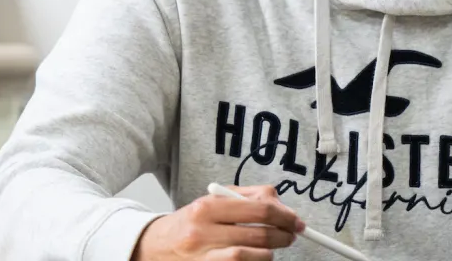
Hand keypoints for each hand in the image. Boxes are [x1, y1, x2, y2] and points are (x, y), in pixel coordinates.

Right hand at [133, 185, 305, 260]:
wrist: (156, 247)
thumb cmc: (190, 223)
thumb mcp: (212, 202)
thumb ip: (245, 197)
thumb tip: (280, 204)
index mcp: (208, 207)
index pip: (259, 209)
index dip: (285, 215)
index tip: (295, 220)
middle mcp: (204, 232)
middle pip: (260, 234)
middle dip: (284, 235)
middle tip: (292, 234)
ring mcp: (206, 256)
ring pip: (255, 256)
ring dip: (271, 253)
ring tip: (272, 247)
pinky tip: (256, 258)